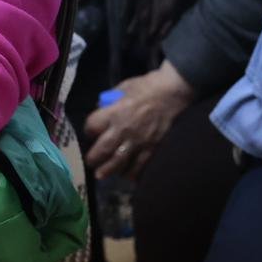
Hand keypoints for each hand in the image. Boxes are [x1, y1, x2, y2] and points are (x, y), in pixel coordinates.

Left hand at [84, 62, 194, 177]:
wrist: (172, 92)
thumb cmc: (147, 86)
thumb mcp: (124, 87)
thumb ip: (110, 99)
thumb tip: (100, 108)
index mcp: (114, 113)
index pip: (92, 126)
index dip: (88, 130)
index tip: (90, 132)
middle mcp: (123, 130)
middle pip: (102, 150)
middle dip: (93, 158)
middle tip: (91, 162)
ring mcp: (138, 141)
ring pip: (119, 162)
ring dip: (108, 170)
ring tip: (101, 175)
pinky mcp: (152, 148)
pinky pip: (140, 165)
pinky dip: (132, 173)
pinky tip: (126, 176)